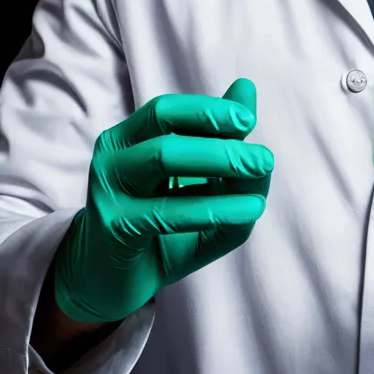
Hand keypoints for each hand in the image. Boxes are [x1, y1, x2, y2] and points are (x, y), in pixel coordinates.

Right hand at [53, 79, 272, 323]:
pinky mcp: (114, 225)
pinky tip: (248, 210)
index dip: (209, 111)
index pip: (168, 110)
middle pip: (168, 129)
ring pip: (165, 157)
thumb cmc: (158, 231)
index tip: (248, 120)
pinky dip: (214, 208)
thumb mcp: (201, 188)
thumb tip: (246, 88)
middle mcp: (113, 156)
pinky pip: (168, 211)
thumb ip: (224, 142)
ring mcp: (108, 189)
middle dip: (223, 139)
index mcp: (129, 138)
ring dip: (220, 161)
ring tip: (261, 171)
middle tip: (264, 157)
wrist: (109, 284)